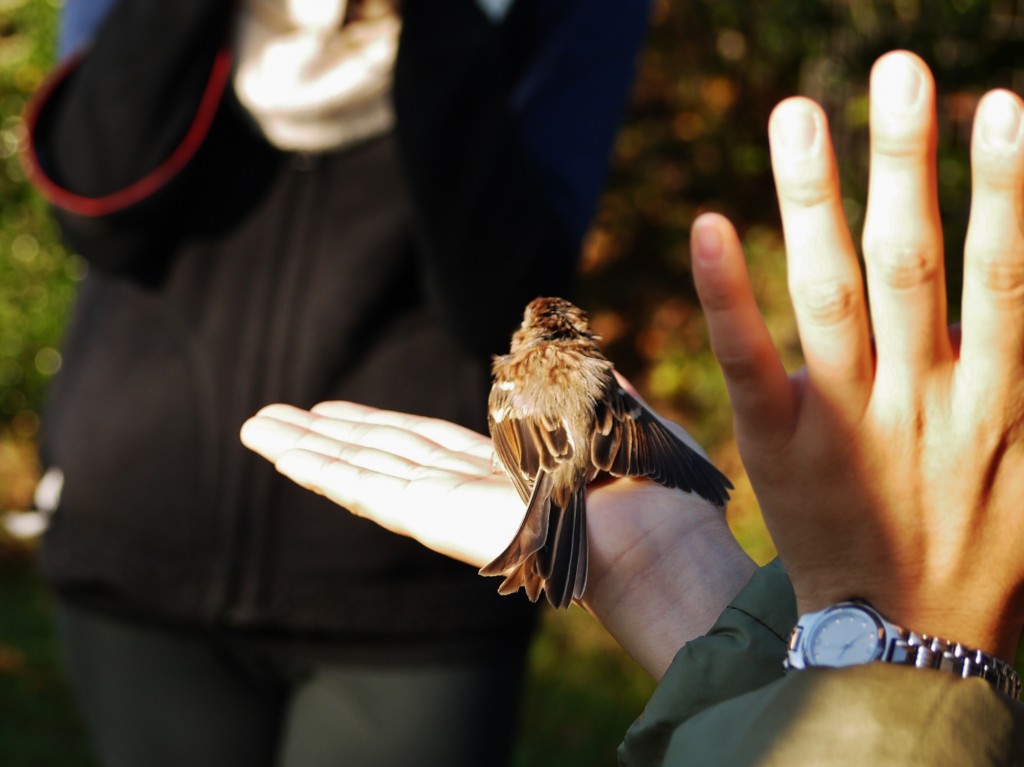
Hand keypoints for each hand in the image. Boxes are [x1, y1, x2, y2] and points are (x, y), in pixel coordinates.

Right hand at [241, 398, 753, 677]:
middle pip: (380, 455)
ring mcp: (452, 507)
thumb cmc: (658, 486)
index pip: (424, 444)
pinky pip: (370, 490)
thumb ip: (587, 381)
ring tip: (255, 430)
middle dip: (323, 436)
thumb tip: (575, 349)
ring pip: (363, 471)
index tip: (331, 411)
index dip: (373, 426)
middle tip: (269, 418)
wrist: (667, 539)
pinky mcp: (443, 520)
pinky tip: (281, 454)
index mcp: (508, 467)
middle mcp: (470, 488)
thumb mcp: (616, 413)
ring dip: (306, 450)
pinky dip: (321, 471)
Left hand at [691, 51, 1023, 658]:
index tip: (1000, 106)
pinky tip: (711, 226)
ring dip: (817, 199)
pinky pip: (749, 360)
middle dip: (906, 164)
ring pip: (831, 293)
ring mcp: (844, 420)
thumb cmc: (983, 547)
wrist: (907, 639)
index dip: (1006, 189)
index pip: (1006, 275)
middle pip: (912, 261)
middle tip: (896, 70)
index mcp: (996, 399)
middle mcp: (922, 398)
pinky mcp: (778, 444)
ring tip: (800, 113)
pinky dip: (729, 295)